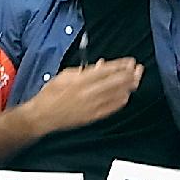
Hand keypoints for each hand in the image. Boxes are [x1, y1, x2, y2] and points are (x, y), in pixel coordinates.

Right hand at [24, 57, 143, 135]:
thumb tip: (99, 66)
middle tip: (138, 69)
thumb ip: (84, 70)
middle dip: (129, 74)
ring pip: (115, 95)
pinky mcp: (91, 117)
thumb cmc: (50, 94)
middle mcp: (88, 93)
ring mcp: (91, 106)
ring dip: (128, 87)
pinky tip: (126, 96)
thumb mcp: (65, 75)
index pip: (106, 71)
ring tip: (136, 80)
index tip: (130, 62)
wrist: (42, 116)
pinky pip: (110, 108)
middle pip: (114, 82)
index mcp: (80, 81)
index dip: (120, 66)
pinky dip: (120, 101)